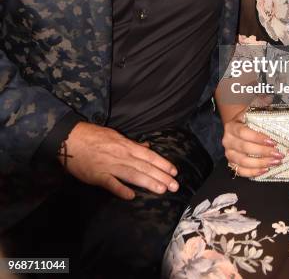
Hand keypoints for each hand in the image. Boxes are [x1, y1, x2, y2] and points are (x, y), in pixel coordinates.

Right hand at [61, 122, 178, 199]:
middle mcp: (120, 155)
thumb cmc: (93, 136)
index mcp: (125, 145)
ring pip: (132, 175)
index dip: (162, 163)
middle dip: (161, 176)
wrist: (69, 138)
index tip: (174, 172)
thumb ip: (131, 144)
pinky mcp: (97, 175)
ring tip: (161, 190)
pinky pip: (110, 183)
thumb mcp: (115, 135)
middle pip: (144, 167)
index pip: (148, 156)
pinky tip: (131, 195)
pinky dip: (120, 189)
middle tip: (175, 185)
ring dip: (148, 182)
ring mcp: (109, 166)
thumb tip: (146, 147)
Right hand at [222, 108, 284, 176]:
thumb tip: (270, 98)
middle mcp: (228, 140)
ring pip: (243, 161)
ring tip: (275, 162)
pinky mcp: (232, 163)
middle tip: (278, 154)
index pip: (243, 133)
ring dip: (260, 163)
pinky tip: (265, 170)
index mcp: (232, 126)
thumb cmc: (249, 120)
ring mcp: (229, 153)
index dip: (257, 138)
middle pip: (244, 148)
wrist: (239, 127)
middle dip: (263, 152)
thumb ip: (261, 105)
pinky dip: (253, 172)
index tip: (272, 141)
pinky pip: (241, 171)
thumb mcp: (253, 110)